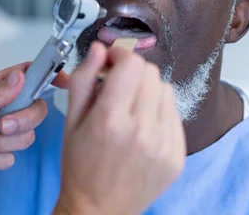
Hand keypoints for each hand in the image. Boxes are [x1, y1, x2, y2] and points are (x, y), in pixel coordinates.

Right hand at [54, 42, 185, 214]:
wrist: (98, 209)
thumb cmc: (80, 167)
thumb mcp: (71, 120)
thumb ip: (84, 79)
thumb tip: (99, 49)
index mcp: (111, 119)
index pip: (131, 64)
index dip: (119, 56)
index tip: (111, 62)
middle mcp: (142, 131)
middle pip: (151, 73)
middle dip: (132, 72)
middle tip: (117, 86)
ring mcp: (163, 145)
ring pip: (166, 90)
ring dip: (147, 90)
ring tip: (130, 108)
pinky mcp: (177, 156)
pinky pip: (175, 114)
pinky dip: (159, 112)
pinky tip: (142, 126)